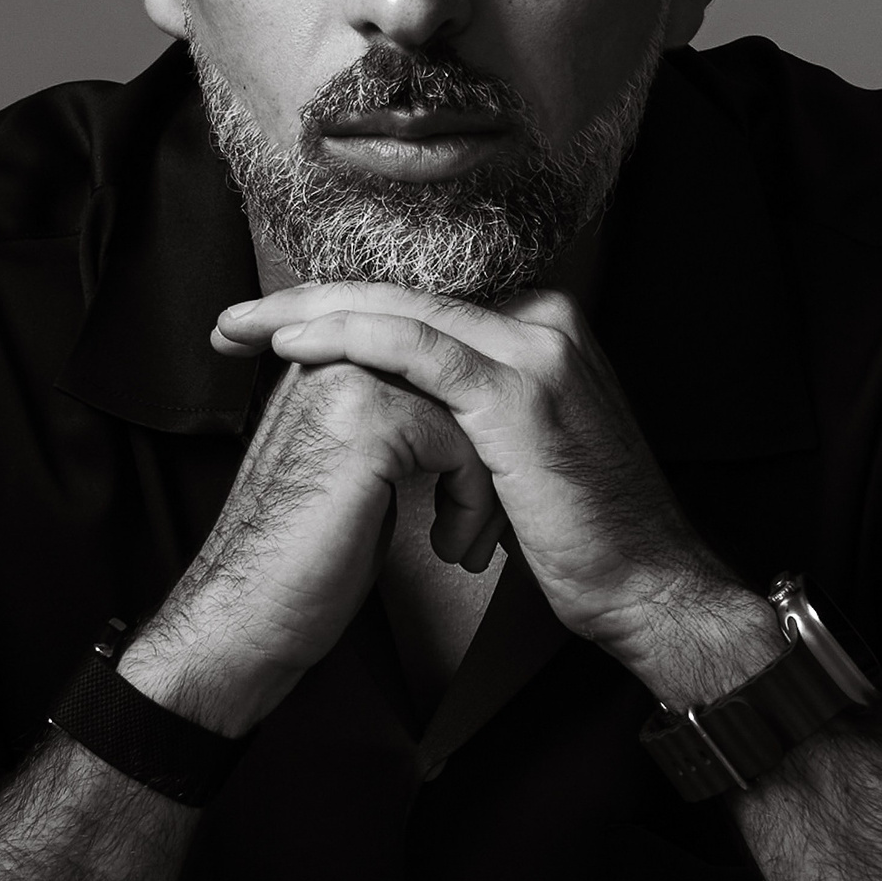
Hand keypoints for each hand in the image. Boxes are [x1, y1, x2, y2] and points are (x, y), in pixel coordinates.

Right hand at [119, 357, 498, 734]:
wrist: (248, 611)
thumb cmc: (300, 557)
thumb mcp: (357, 468)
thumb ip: (399, 421)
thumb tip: (467, 414)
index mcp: (327, 358)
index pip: (437, 361)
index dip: (471, 428)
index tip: (467, 493)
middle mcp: (334, 354)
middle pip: (461, 379)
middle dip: (489, 452)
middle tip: (477, 517)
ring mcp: (350, 380)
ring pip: (473, 410)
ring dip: (485, 484)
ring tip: (462, 537)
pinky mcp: (371, 420)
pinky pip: (464, 443)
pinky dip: (472, 502)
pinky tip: (444, 543)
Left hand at [212, 284, 775, 700]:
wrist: (649, 586)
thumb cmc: (585, 538)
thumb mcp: (520, 455)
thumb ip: (469, 414)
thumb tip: (401, 411)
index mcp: (542, 329)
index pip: (419, 304)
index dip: (338, 310)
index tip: (267, 330)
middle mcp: (543, 321)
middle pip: (400, 294)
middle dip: (303, 302)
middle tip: (232, 321)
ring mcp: (534, 348)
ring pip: (397, 309)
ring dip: (306, 314)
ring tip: (241, 328)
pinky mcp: (518, 389)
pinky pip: (416, 347)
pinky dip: (348, 338)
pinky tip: (293, 344)